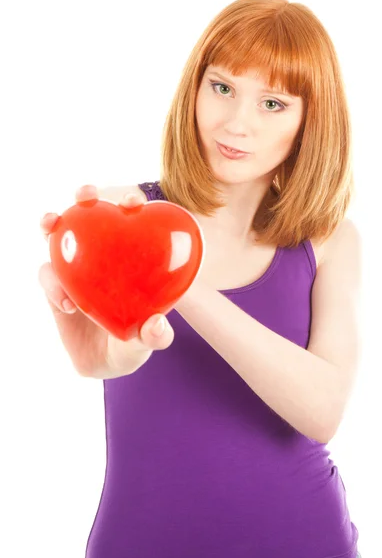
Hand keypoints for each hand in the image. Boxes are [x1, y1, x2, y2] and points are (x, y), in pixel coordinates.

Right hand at [38, 185, 174, 377]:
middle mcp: (102, 256)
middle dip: (86, 197)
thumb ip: (155, 337)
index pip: (131, 222)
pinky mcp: (56, 284)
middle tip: (85, 194)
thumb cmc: (131, 344)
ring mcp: (77, 267)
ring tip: (51, 224)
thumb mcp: (147, 342)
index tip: (132, 202)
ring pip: (61, 236)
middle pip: (92, 216)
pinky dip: (52, 282)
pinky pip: (48, 273)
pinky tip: (65, 302)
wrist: (103, 363)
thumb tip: (156, 324)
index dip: (131, 204)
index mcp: (131, 258)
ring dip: (54, 223)